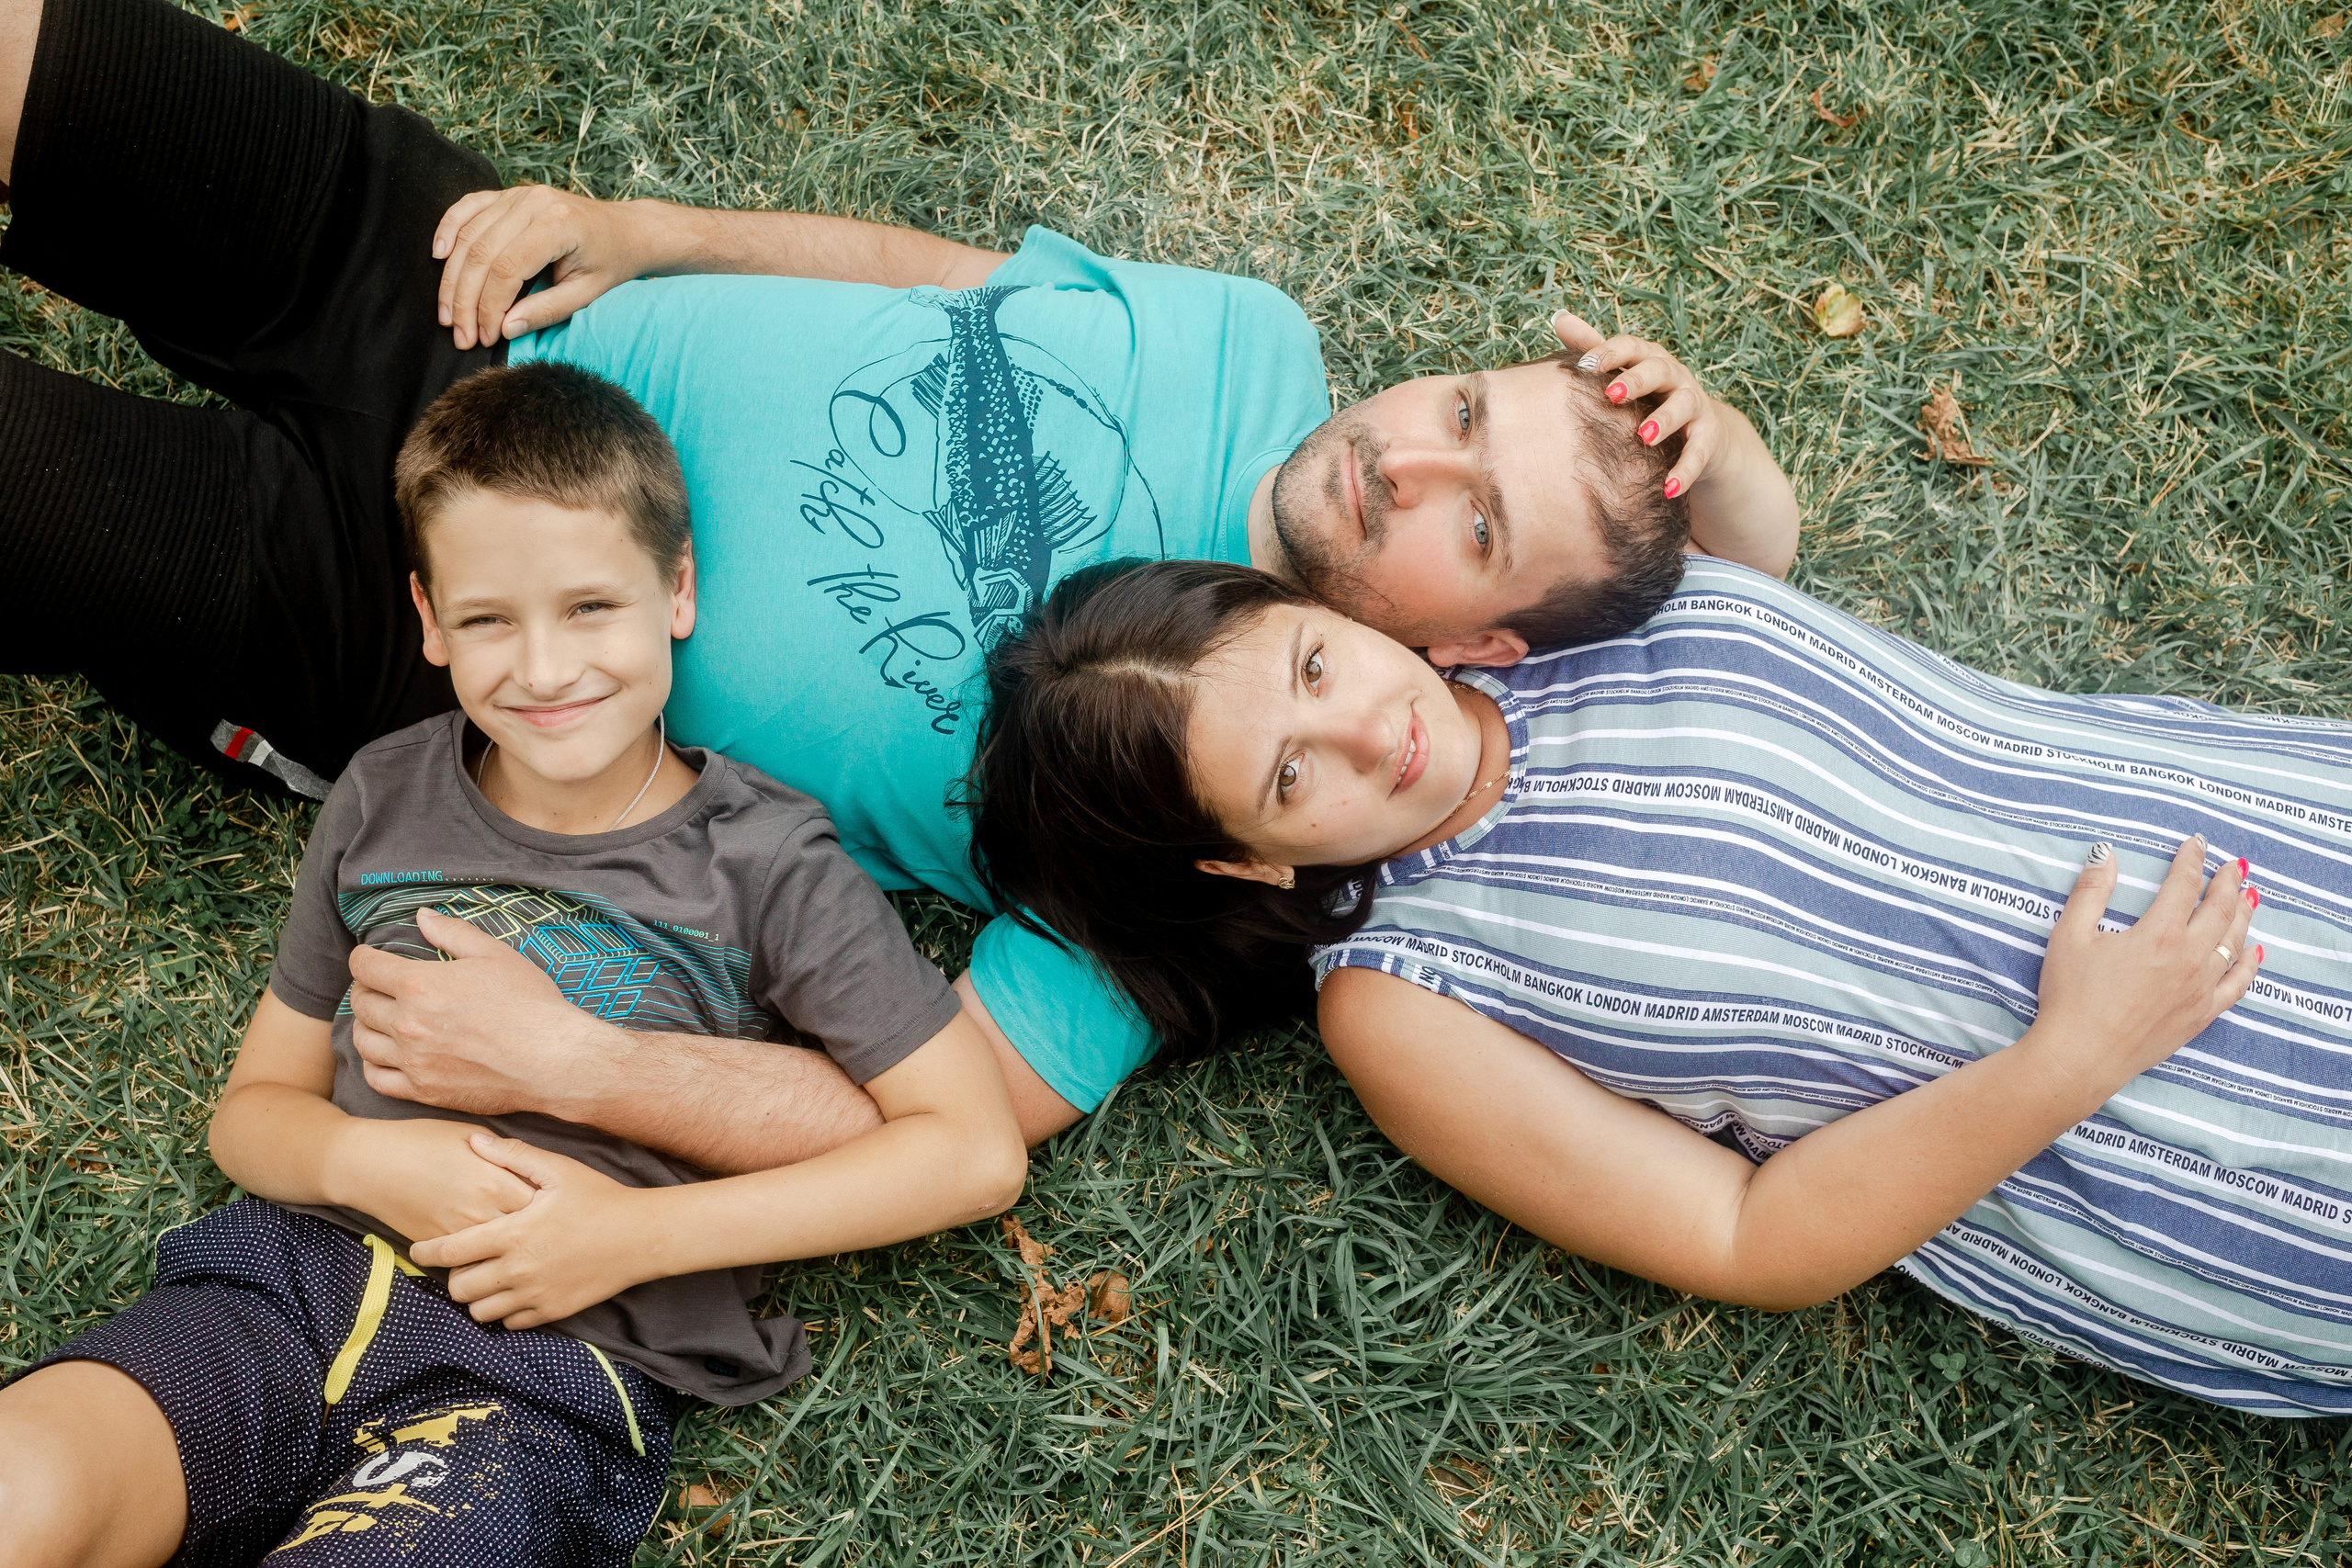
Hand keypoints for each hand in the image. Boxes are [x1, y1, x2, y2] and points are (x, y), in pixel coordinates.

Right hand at [327, 1117, 537, 1243]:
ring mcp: (459, 1234)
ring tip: (532, 1248)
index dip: (555, 1205)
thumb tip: (530, 1167)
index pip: (542, 1203)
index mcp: (495, 1181)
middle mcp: (482, 1213)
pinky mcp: (439, 1247)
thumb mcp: (470, 1135)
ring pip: (499, 1255)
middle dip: (541, 1232)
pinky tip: (495, 1255)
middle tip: (555, 1230)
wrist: (370, 1165)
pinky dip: (485, 1259)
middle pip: (526, 1233)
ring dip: (515, 1251)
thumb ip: (505, 1154)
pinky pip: (470, 1261)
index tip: (563, 1204)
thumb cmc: (421, 1141)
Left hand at [346, 907, 611, 1117]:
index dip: (363, 957)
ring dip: (365, 1025)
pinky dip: (373, 1064)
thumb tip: (421, 916)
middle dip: (363, 988)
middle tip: (377, 985)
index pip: (366, 967)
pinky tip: (387, 1054)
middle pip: (360, 1003)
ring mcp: (413, 1061)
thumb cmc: (529, 1004)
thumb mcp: (495, 955)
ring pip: (362, 1041)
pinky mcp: (423, 1090)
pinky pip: (377, 1078)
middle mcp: (407, 1024)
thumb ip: (452, 933)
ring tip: (380, 1019)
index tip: (369, 957)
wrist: (553, 1060)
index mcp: (420, 985)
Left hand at [411, 1135, 655, 1328]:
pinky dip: (505, 1311)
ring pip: (480, 1312)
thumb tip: (475, 1141)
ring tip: (487, 1279)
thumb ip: (513, 1156)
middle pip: (459, 1288)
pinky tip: (514, 1291)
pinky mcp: (553, 1311)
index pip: (451, 1250)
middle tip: (464, 1262)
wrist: (642, 1237)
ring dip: (477, 1297)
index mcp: (513, 1234)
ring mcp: (535, 1294)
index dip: (427, 1251)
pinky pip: (510, 1323)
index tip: (418, 1249)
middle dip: (454, 1276)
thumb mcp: (558, 1170)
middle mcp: (518, 1270)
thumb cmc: (600, 1198)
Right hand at [433, 186, 656, 349]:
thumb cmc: (611, 263)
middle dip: (466, 300)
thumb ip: (547, 311)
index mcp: (558, 224)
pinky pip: (468, 207)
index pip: (508, 269)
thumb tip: (504, 329)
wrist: (625, 229)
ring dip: (452, 278)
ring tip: (447, 314)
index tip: (484, 337)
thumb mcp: (588, 294)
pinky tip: (437, 257)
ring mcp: (519, 194)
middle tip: (460, 334)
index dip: (490, 306)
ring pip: (469, 235)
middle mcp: (535, 203)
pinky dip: (448, 230)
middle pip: (482, 253)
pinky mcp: (508, 194)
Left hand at [1551, 311, 1727, 501]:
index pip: (1631, 347)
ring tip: (1644, 436)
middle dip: (1636, 380)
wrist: (1703, 431)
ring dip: (1665, 420)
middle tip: (1612, 395)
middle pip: (1658, 370)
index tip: (1585, 365)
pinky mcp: (1709, 437)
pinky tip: (1668, 489)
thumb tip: (1559, 317)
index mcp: (1650, 359)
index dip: (1610, 352)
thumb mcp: (1625, 373)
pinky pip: (1700, 452)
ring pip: (1684, 406)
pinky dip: (1686, 469)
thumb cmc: (1651, 398)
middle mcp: (1675, 377)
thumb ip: (1594, 348)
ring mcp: (1695, 405)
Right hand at [2033, 837, 2259, 1088]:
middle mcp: (2190, 958)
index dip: (2191, 860)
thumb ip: (2090, 892)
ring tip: (2249, 897)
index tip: (2196, 844)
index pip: (2184, 885)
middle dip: (2228, 883)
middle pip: (2219, 910)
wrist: (2081, 1056)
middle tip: (2234, 865)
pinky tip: (2255, 951)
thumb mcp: (2069, 936)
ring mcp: (2201, 988)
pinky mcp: (2202, 1014)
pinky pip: (2238, 984)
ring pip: (2234, 943)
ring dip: (2243, 916)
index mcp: (2159, 934)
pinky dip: (2250, 964)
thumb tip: (2104, 855)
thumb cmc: (2070, 996)